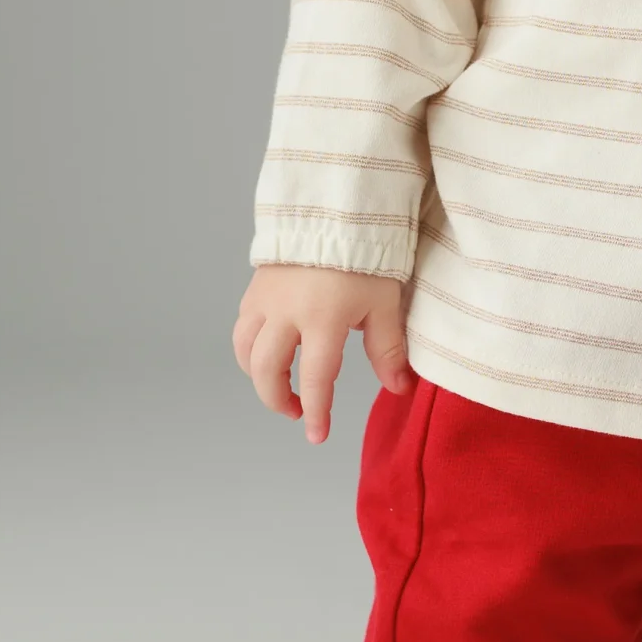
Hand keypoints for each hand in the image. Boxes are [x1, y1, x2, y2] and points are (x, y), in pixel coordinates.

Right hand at [232, 264, 415, 442]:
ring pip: (246, 351)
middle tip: (296, 412)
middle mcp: (286, 311)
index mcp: (323, 318)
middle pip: (267, 371)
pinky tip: (269, 353)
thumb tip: (399, 389)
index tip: (317, 435)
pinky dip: (250, 348)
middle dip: (278, 399)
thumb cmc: (367, 253)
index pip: (315, 379)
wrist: (336, 206)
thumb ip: (388, 348)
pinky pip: (243, 327)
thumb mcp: (385, 302)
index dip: (316, 412)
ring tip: (280, 388)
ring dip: (259, 377)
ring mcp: (266, 299)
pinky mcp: (256, 287)